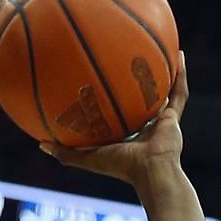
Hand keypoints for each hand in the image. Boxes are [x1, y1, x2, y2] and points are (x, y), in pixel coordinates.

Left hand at [40, 51, 188, 180]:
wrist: (151, 173)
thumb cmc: (120, 167)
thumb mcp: (88, 158)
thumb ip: (65, 153)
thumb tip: (40, 144)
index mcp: (126, 136)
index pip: (117, 113)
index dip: (112, 98)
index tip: (101, 80)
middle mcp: (144, 126)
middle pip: (139, 98)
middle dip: (135, 81)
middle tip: (128, 56)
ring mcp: (162, 122)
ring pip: (162, 91)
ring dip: (162, 71)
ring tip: (160, 47)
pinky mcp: (175, 117)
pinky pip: (179, 90)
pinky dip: (181, 73)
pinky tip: (180, 53)